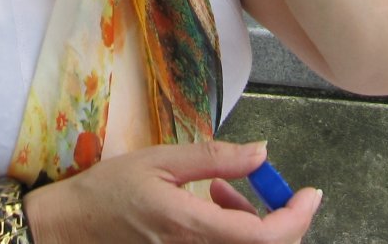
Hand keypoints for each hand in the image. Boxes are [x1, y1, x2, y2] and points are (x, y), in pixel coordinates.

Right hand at [27, 140, 321, 243]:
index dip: (297, 217)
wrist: (75, 229)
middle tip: (257, 181)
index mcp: (192, 227)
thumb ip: (213, 158)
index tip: (311, 193)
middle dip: (276, 215)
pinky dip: (231, 230)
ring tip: (219, 188)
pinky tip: (209, 205)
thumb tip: (261, 152)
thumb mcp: (159, 160)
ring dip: (251, 221)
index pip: (265, 237)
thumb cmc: (110, 190)